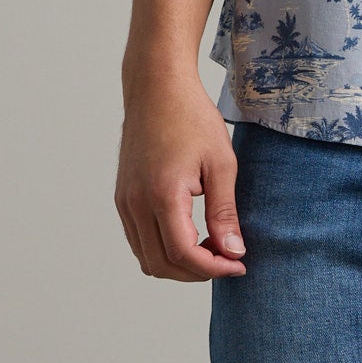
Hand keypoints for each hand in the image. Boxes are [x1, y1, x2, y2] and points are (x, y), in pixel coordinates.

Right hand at [115, 79, 245, 280]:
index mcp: (162, 194)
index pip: (183, 254)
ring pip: (147, 258)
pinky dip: (163, 250)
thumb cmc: (191, 119)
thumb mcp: (222, 164)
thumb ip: (224, 213)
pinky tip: (191, 235)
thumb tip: (233, 252)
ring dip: (179, 265)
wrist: (156, 89)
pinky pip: (139, 240)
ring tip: (211, 247)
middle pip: (162, 265)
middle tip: (228, 259)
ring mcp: (125, 202)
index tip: (238, 265)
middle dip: (198, 272)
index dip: (214, 268)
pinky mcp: (122, 198)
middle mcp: (136, 203)